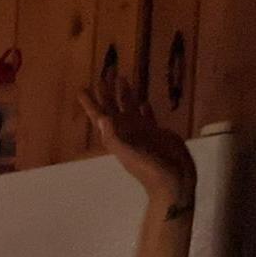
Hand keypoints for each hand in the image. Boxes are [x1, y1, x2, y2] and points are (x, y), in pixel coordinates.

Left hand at [79, 73, 195, 202]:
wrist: (173, 182)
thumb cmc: (150, 170)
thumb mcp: (130, 154)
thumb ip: (115, 138)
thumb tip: (102, 118)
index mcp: (117, 137)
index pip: (101, 116)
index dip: (91, 104)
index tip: (82, 89)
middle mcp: (127, 132)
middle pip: (114, 108)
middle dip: (108, 93)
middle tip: (104, 74)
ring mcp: (142, 132)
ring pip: (130, 109)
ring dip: (125, 95)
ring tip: (122, 78)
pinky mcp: (157, 133)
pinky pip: (148, 117)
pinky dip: (144, 109)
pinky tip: (143, 101)